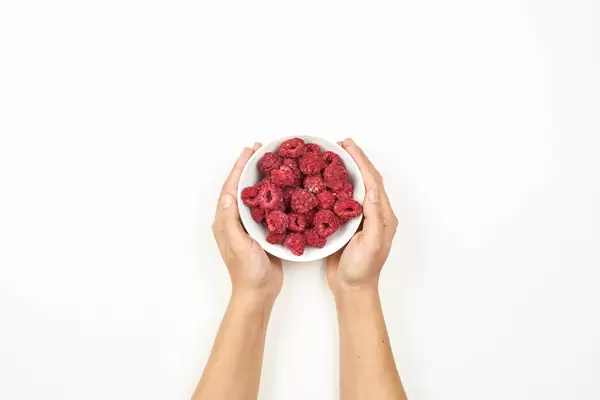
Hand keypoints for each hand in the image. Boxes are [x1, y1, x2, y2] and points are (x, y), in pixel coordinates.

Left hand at [212, 143, 282, 300]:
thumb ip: (231, 220)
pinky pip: (266, 207)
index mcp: (225, 221)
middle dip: (248, 168)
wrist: (259, 292)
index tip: (248, 151)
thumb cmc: (247, 271)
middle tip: (260, 149)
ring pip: (253, 195)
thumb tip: (228, 194)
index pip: (231, 188)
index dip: (238, 168)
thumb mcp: (238, 244)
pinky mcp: (261, 232)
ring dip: (260, 178)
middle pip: (241, 187)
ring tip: (269, 162)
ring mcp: (248, 226)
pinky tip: (281, 187)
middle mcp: (234, 221)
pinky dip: (272, 194)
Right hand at [327, 138, 397, 295]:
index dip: (362, 161)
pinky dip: (334, 186)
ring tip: (332, 156)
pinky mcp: (347, 225)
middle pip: (366, 179)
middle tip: (339, 144)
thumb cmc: (362, 269)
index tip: (349, 146)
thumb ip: (374, 217)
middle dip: (354, 160)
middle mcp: (374, 213)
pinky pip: (341, 199)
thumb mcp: (371, 243)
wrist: (352, 289)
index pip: (373, 181)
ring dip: (345, 170)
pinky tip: (324, 180)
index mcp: (383, 215)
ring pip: (354, 187)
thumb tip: (373, 190)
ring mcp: (360, 219)